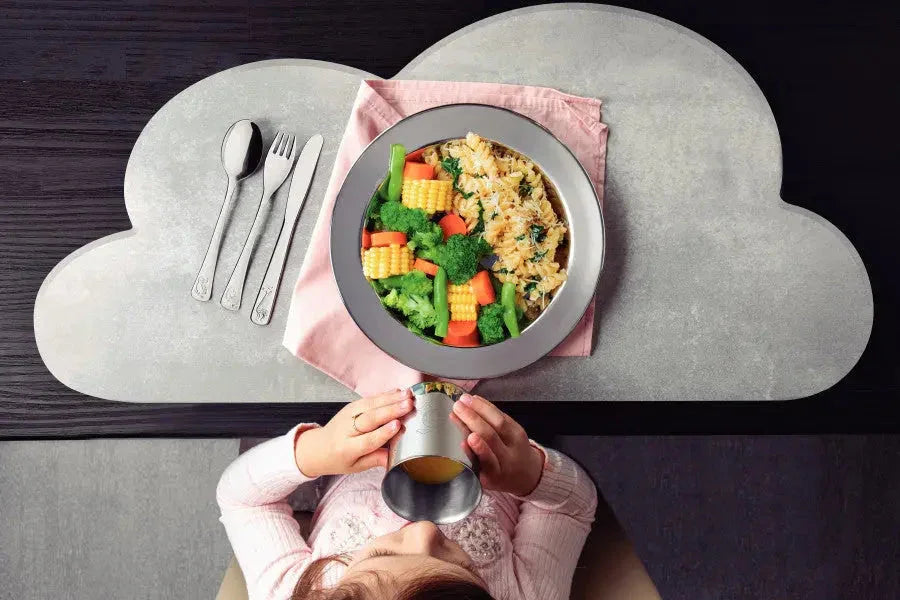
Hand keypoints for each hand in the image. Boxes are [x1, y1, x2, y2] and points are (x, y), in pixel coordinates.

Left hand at [295, 389, 412, 476]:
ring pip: (371, 405)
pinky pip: (370, 399)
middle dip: (391, 410)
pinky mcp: (351, 406)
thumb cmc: (339, 458)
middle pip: (370, 418)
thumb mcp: (356, 467)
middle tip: (408, 405)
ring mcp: (348, 414)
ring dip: (391, 399)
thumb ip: (375, 460)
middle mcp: (347, 429)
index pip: (368, 440)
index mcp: (347, 449)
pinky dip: (385, 395)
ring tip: (408, 395)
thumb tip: (395, 457)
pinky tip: (398, 392)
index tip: (397, 425)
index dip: (383, 432)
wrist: (318, 447)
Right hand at [451, 393, 543, 495]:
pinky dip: (487, 406)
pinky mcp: (519, 430)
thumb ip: (473, 461)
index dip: (479, 448)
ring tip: (463, 400)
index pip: (489, 460)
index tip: (469, 438)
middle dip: (473, 419)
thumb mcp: (484, 477)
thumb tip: (460, 440)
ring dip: (479, 408)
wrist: (526, 473)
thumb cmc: (498, 476)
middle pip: (491, 436)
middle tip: (457, 408)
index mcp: (496, 474)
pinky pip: (502, 415)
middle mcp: (508, 458)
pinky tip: (475, 400)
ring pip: (498, 421)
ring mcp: (516, 442)